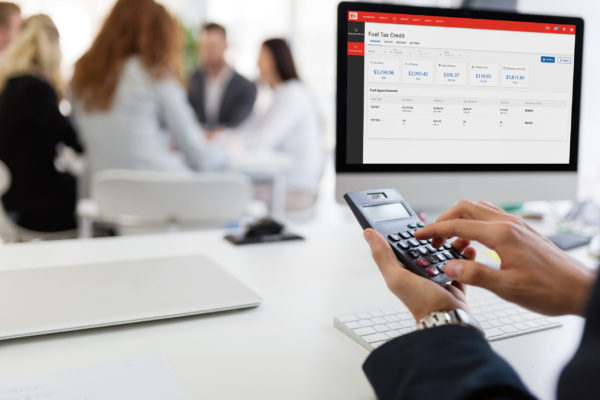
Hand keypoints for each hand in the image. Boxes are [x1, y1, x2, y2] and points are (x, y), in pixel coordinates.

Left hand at [363, 228, 476, 320]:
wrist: (449, 320)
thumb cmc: (422, 303)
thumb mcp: (397, 276)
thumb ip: (382, 255)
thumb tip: (368, 233)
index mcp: (402, 269)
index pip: (402, 243)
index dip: (407, 230)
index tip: (417, 217)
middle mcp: (418, 272)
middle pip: (425, 246)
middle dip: (434, 235)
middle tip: (443, 226)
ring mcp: (437, 277)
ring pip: (444, 253)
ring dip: (452, 243)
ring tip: (459, 236)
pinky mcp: (454, 282)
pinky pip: (460, 265)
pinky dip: (465, 257)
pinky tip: (468, 250)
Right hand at [414, 200, 596, 315]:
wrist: (580, 290)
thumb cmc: (551, 289)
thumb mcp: (508, 288)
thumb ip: (475, 275)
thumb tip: (449, 266)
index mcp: (502, 234)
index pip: (457, 224)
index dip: (433, 230)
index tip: (418, 236)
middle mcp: (508, 224)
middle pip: (465, 208)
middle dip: (443, 221)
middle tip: (431, 238)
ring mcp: (516, 225)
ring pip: (478, 210)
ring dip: (459, 221)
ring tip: (450, 242)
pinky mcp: (521, 231)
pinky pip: (491, 218)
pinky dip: (474, 225)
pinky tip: (473, 244)